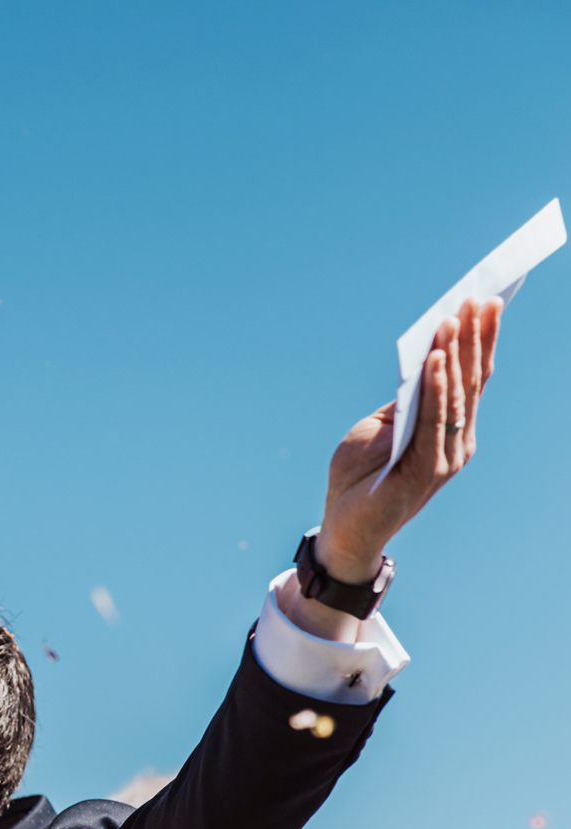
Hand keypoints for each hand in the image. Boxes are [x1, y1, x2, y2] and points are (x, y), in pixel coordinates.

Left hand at [285, 297, 501, 640]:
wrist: (342, 530)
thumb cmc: (359, 478)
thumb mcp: (378, 428)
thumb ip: (403, 401)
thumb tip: (421, 361)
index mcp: (448, 431)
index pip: (470, 378)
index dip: (478, 340)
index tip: (484, 301)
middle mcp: (455, 444)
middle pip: (469, 382)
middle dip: (474, 339)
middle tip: (479, 299)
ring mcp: (443, 459)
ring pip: (453, 398)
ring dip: (454, 356)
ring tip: (453, 319)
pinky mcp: (422, 472)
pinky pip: (431, 422)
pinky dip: (433, 389)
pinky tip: (434, 360)